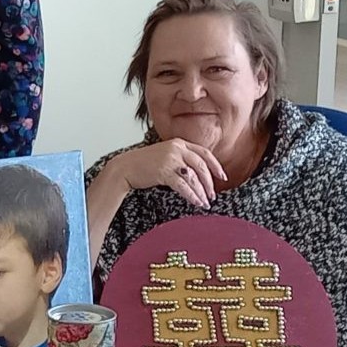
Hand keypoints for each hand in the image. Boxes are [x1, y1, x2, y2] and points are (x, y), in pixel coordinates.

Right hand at [101, 138, 227, 208]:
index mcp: (178, 143)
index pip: (204, 153)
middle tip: (212, 195)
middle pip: (201, 166)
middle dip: (209, 183)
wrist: (124, 167)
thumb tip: (198, 174)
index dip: (215, 165)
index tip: (222, 176)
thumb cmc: (143, 164)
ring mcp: (170, 160)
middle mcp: (176, 149)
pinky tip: (196, 202)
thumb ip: (180, 158)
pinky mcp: (164, 171)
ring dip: (201, 192)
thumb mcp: (164, 154)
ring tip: (205, 203)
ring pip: (193, 178)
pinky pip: (183, 186)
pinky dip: (192, 196)